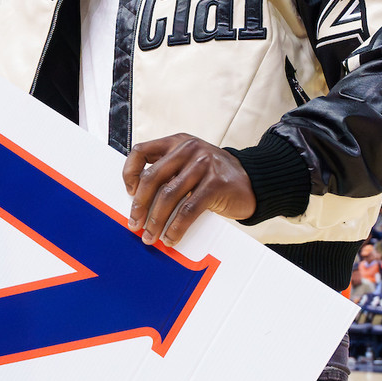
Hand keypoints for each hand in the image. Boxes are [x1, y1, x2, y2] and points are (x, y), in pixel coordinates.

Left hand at [123, 135, 257, 246]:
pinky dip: (176, 227)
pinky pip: (188, 209)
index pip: (141, 151)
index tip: (129, 192)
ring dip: (155, 221)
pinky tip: (171, 238)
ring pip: (169, 196)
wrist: (253, 181)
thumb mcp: (189, 164)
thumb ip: (167, 172)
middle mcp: (189, 149)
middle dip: (139, 205)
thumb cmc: (214, 177)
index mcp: (176, 142)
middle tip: (134, 224)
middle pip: (152, 177)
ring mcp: (204, 165)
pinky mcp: (216, 184)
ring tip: (150, 237)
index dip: (129, 172)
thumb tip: (137, 203)